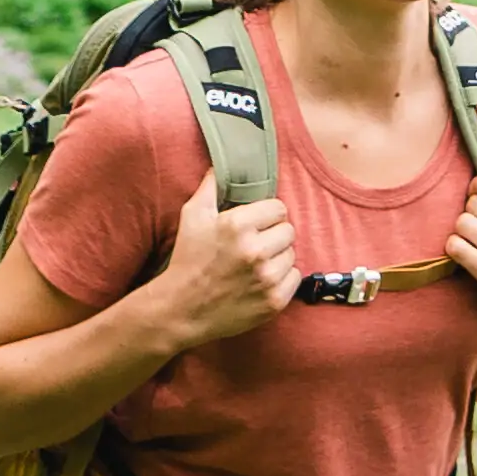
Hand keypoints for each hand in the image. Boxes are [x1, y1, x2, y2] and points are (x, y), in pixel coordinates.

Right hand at [138, 171, 300, 350]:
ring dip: (278, 257)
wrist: (181, 310)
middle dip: (273, 235)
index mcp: (238, 225)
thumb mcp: (192, 217)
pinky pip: (295, 278)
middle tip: (255, 245)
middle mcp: (256, 251)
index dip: (267, 215)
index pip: (279, 208)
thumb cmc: (187, 260)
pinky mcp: (274, 301)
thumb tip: (219, 165)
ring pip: (292, 254)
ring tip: (255, 264)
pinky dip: (282, 279)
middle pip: (288, 230)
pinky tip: (261, 280)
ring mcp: (267, 278)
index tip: (255, 224)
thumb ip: (210, 187)